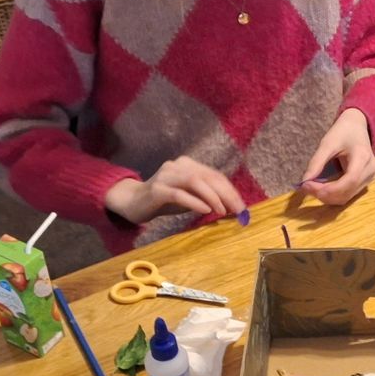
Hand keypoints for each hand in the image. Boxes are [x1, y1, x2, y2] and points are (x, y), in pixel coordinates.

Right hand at [104, 156, 244, 224]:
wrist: (132, 202)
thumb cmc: (164, 201)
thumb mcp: (189, 198)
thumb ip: (206, 198)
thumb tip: (231, 207)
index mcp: (187, 165)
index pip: (214, 175)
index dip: (230, 190)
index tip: (242, 206)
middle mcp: (178, 166)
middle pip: (207, 177)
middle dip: (226, 194)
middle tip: (238, 210)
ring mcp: (166, 175)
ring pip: (194, 182)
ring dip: (212, 197)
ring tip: (223, 211)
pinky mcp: (157, 188)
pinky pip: (179, 194)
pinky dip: (194, 202)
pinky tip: (205, 211)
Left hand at [300, 109, 374, 205]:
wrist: (356, 127)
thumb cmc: (343, 132)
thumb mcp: (328, 143)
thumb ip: (317, 162)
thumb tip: (305, 181)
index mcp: (363, 157)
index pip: (349, 181)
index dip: (328, 188)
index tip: (307, 185)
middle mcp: (370, 171)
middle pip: (347, 193)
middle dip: (324, 194)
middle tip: (305, 187)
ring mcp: (369, 178)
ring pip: (346, 197)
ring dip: (327, 197)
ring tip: (312, 188)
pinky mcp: (365, 183)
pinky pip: (348, 195)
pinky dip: (332, 195)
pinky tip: (321, 188)